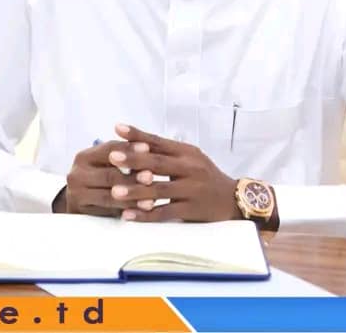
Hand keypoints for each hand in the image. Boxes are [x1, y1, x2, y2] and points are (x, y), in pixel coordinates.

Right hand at [53, 139, 148, 215]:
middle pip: (108, 175)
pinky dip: (126, 212)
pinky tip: (140, 212)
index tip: (148, 148)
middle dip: (132, 177)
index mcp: (84, 157)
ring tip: (151, 200)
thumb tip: (149, 146)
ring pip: (108, 197)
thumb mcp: (104, 162)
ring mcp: (77, 195)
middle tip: (151, 176)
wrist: (75, 199)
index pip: (108, 150)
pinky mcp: (82, 212)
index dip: (129, 149)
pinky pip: (107, 212)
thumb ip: (122, 154)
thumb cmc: (97, 175)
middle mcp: (77, 175)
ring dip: (131, 198)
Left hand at [107, 123, 240, 222]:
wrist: (233, 200)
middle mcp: (190, 168)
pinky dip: (145, 215)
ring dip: (135, 191)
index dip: (138, 135)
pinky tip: (128, 215)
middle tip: (112, 157)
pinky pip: (165, 213)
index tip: (117, 129)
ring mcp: (191, 189)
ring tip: (114, 191)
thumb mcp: (191, 159)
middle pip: (158, 163)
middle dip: (134, 160)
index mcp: (187, 152)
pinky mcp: (191, 210)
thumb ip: (167, 152)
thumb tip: (135, 142)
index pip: (159, 141)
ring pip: (160, 189)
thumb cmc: (205, 177)